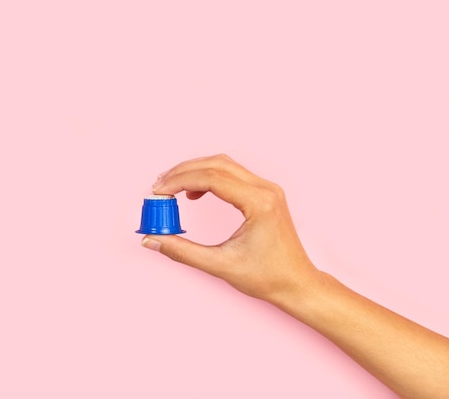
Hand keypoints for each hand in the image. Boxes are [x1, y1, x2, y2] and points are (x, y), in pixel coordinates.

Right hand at [141, 154, 320, 304]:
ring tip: (171, 187)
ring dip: (195, 172)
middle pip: (216, 164)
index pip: (211, 178)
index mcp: (258, 203)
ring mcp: (268, 189)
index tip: (158, 192)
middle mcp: (266, 189)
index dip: (179, 181)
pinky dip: (209, 178)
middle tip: (159, 186)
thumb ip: (182, 251)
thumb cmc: (267, 277)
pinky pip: (233, 175)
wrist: (297, 284)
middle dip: (183, 172)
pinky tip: (194, 194)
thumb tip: (152, 240)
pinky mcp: (265, 194)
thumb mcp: (220, 266)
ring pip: (224, 165)